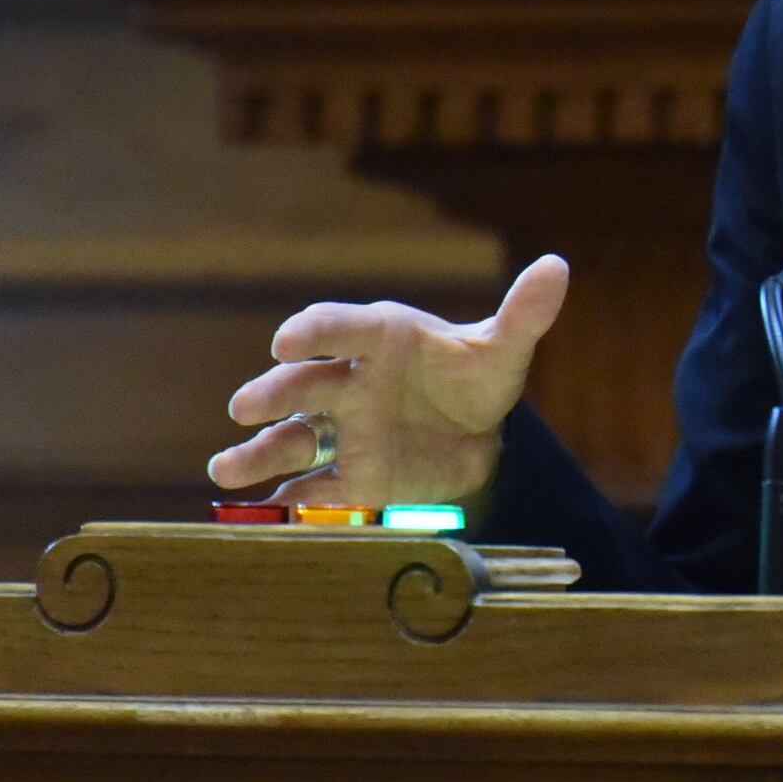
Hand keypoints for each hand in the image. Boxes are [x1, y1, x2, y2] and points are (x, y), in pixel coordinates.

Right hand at [209, 253, 570, 507]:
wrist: (476, 432)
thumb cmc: (476, 375)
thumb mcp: (504, 349)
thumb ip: (525, 313)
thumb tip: (556, 266)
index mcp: (381, 339)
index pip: (341, 327)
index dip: (314, 331)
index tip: (287, 341)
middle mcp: (350, 381)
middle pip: (302, 384)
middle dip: (272, 393)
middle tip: (246, 406)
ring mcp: (342, 431)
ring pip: (291, 440)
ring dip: (257, 454)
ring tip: (225, 471)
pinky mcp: (349, 476)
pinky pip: (314, 491)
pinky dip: (290, 503)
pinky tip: (267, 515)